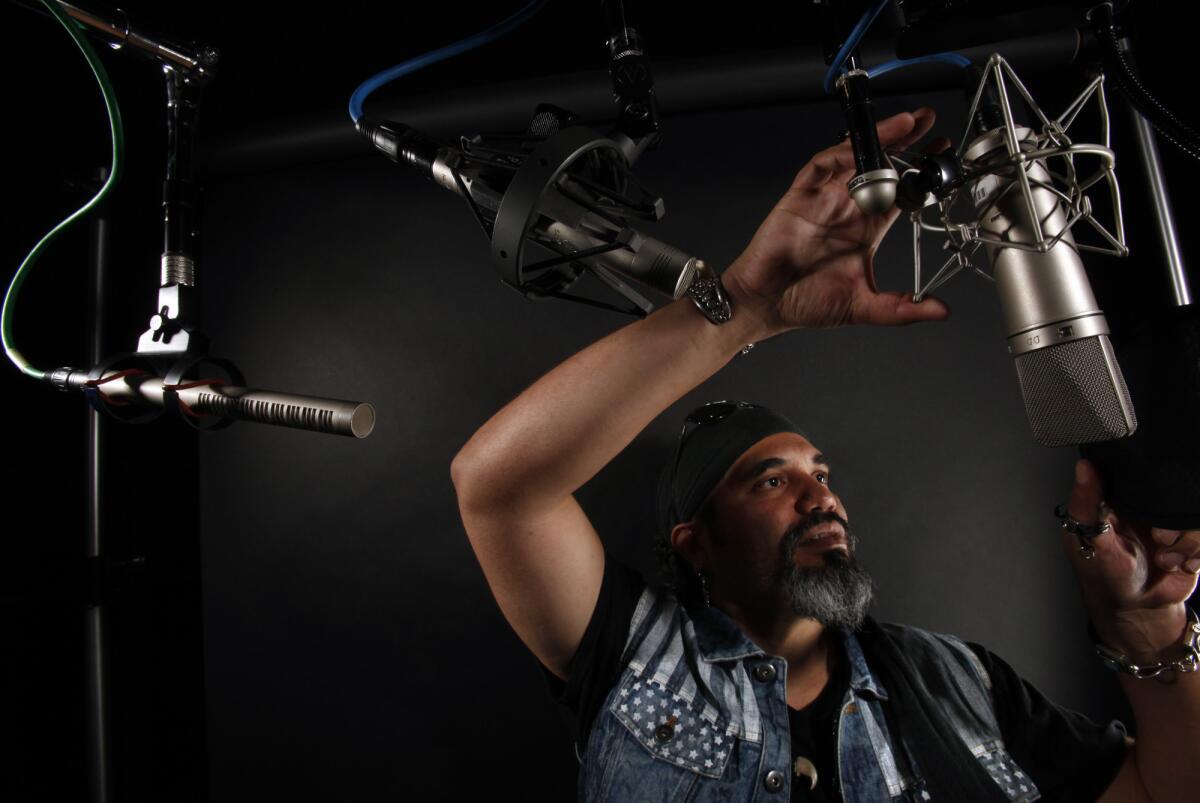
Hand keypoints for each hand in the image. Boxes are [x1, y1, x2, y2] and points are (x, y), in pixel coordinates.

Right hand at [723, 107, 951, 336]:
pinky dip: (839, 154)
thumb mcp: (865, 307)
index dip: (922, 174)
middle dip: (906, 143)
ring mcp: (824, 200)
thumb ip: (902, 308)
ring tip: (906, 124)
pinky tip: (858, 147)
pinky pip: (821, 166)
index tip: (943, 156)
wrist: (764, 305)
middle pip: (882, 167)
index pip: (901, 192)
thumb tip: (940, 311)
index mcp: (866, 229)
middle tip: (929, 121)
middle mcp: (848, 209)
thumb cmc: (804, 303)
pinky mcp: (800, 196)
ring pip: (854, 159)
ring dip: (879, 140)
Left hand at [1063, 459, 1198, 660]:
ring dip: (1182, 542)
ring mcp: (1174, 520)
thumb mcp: (1087, 539)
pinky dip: (1195, 553)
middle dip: (1169, 520)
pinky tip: (1178, 564)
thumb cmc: (1103, 573)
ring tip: (1163, 557)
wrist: (1137, 606)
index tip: (1143, 506)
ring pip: (1192, 516)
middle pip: (1174, 489)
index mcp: (1120, 496)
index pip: (1137, 469)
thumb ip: (1085, 503)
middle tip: (1157, 538)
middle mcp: (1149, 504)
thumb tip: (1084, 466)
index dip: (1146, 480)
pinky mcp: (1194, 538)